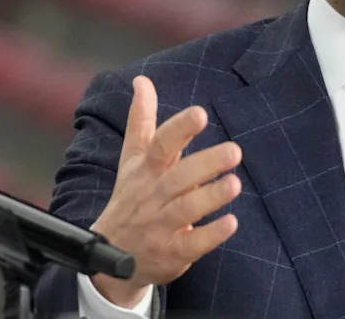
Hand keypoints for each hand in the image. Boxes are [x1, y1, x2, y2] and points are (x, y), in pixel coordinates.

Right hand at [90, 75, 241, 307]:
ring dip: (211, 196)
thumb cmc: (131, 200)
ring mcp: (160, 225)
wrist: (108, 262)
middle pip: (178, 176)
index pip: (160, 145)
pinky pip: (192, 244)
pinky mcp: (171, 253)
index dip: (180, 129)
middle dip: (206, 163)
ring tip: (235, 183)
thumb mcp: (132, 161)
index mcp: (146, 170)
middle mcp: (152, 195)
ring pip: (186, 209)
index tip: (200, 114)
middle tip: (235, 151)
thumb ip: (141, 121)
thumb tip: (142, 81)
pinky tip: (231, 223)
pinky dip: (211, 234)